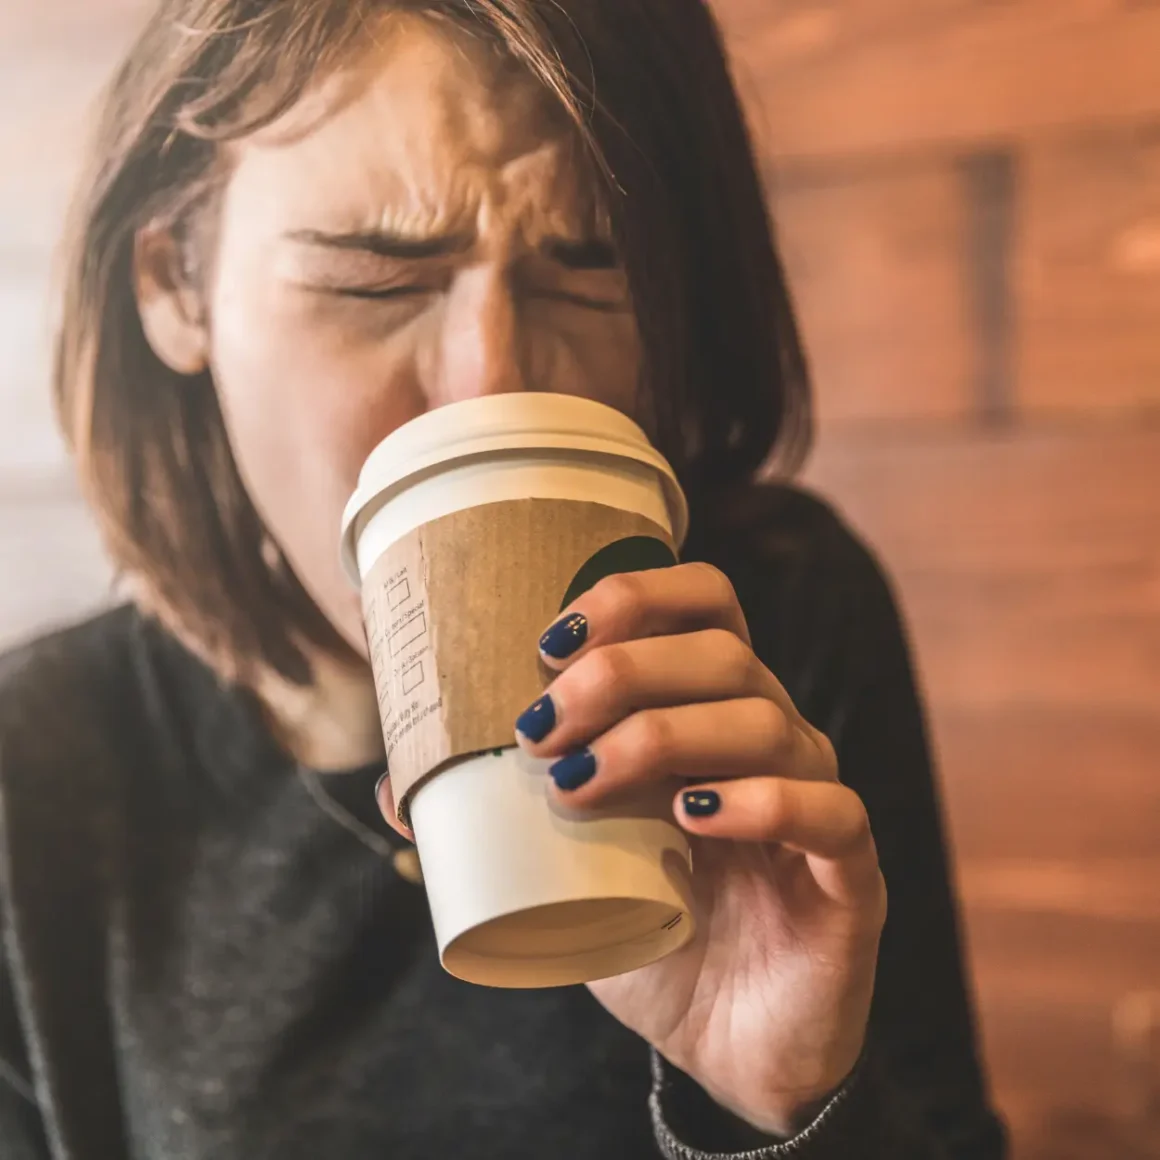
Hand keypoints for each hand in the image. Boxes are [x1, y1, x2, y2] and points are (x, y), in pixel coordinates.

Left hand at [512, 563, 886, 1136]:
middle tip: (541, 729)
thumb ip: (498, 815)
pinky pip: (829, 810)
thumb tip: (398, 786)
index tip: (548, 642)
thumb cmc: (648, 930)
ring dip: (660, 737)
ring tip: (580, 786)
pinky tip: (692, 819)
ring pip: (765, 722)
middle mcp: (772, 736)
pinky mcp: (850, 873)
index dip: (634, 596)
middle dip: (621, 672)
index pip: (704, 602)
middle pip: (722, 652)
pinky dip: (758, 802)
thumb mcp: (565, 863)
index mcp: (712, 711)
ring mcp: (816, 797)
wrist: (723, 1042)